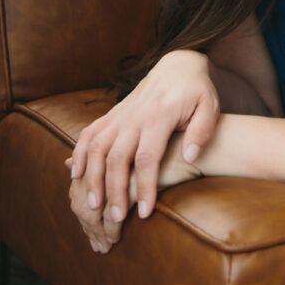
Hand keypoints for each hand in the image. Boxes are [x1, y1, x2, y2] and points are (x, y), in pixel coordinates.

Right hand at [67, 50, 218, 245]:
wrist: (178, 66)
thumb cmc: (197, 92)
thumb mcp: (209, 108)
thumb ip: (201, 132)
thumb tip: (190, 157)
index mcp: (159, 116)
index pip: (148, 157)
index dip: (146, 187)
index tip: (146, 212)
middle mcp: (134, 116)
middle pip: (117, 157)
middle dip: (115, 190)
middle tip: (115, 218)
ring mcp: (120, 115)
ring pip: (97, 147)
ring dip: (92, 176)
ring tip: (93, 204)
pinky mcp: (111, 114)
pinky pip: (89, 133)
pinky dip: (79, 152)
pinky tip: (75, 173)